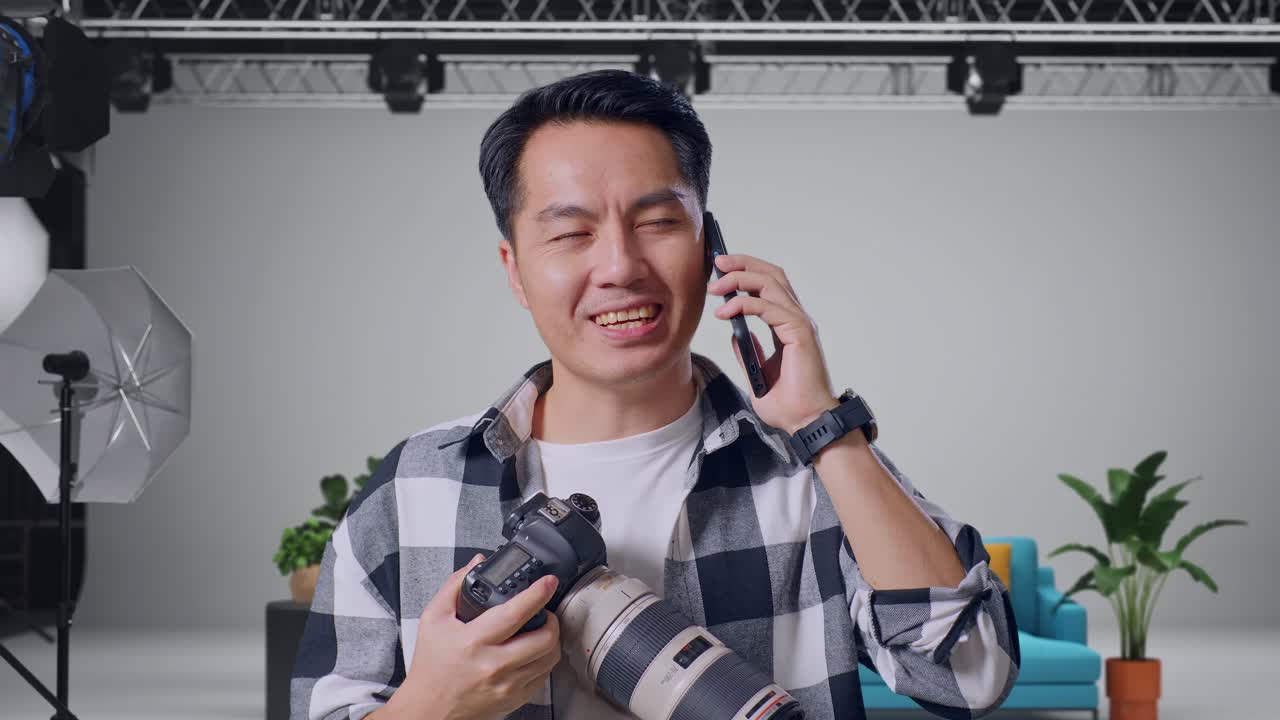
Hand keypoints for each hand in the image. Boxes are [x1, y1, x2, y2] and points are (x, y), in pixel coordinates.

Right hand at [383, 553, 561, 719]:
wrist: (428, 708)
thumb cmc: (430, 666)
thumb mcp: (433, 619)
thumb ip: (454, 586)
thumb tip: (477, 562)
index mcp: (473, 641)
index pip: (515, 613)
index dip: (537, 594)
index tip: (548, 582)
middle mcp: (493, 665)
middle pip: (544, 638)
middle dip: (551, 619)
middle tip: (544, 611)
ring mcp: (506, 685)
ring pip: (549, 658)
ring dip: (551, 639)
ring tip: (540, 630)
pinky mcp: (514, 699)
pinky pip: (543, 676)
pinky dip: (543, 660)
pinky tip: (531, 653)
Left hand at [707, 253, 840, 434]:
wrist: (805, 423)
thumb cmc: (789, 406)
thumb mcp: (757, 374)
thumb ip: (748, 352)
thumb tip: (735, 334)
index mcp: (789, 326)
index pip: (770, 285)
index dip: (747, 272)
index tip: (721, 271)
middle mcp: (797, 319)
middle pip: (771, 275)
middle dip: (742, 263)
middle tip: (716, 263)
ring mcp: (800, 324)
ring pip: (770, 283)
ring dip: (739, 278)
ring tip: (715, 286)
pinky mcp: (800, 333)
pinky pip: (768, 307)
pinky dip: (744, 304)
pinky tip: (725, 312)